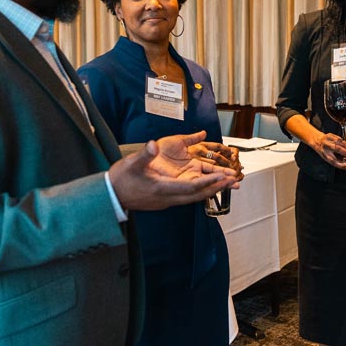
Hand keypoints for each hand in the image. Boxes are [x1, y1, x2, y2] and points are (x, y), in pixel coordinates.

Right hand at [110, 131, 236, 210]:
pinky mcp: (165, 200)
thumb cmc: (121, 179)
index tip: (222, 176)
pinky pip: (188, 197)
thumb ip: (145, 154)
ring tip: (227, 185)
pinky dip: (201, 192)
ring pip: (194, 198)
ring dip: (211, 191)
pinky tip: (207, 188)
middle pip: (198, 196)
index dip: (208, 182)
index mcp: (162, 189)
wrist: (111, 196)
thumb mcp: (132, 163)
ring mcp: (167, 201)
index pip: (191, 188)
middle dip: (216, 188)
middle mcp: (167, 198)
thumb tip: (153, 144)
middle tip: (234, 182)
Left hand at [309, 132, 345, 169]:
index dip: (341, 165)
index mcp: (325, 155)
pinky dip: (345, 142)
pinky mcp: (330, 135)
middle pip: (337, 149)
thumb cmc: (325, 151)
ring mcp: (327, 140)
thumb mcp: (331, 157)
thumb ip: (339, 161)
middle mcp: (325, 147)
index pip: (333, 161)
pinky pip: (340, 139)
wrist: (318, 141)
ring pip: (340, 143)